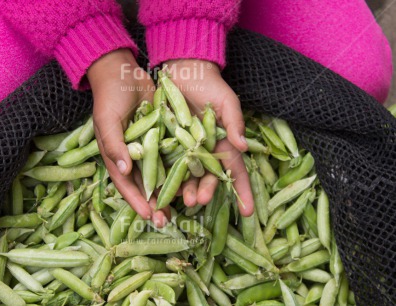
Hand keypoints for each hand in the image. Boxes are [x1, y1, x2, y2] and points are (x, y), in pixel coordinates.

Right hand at [87, 49, 167, 226]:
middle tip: (166, 221)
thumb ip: (114, 144)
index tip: (148, 215)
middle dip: (155, 203)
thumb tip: (124, 170)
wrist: (124, 73)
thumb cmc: (110, 96)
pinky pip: (172, 155)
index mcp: (116, 155)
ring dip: (170, 190)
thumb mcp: (107, 120)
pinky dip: (180, 167)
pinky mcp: (164, 136)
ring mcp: (149, 147)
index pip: (126, 183)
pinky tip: (192, 180)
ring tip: (182, 207)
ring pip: (160, 174)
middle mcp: (133, 156)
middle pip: (144, 184)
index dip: (136, 200)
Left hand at [164, 59, 253, 215]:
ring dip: (186, 190)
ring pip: (188, 176)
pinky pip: (167, 163)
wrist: (182, 71)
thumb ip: (235, 122)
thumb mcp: (226, 101)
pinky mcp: (167, 144)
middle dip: (206, 191)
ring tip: (183, 200)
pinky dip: (166, 177)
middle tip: (199, 201)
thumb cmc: (209, 85)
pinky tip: (163, 189)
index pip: (235, 170)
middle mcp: (204, 151)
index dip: (243, 191)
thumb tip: (243, 147)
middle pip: (209, 178)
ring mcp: (185, 150)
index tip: (249, 212)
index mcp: (222, 143)